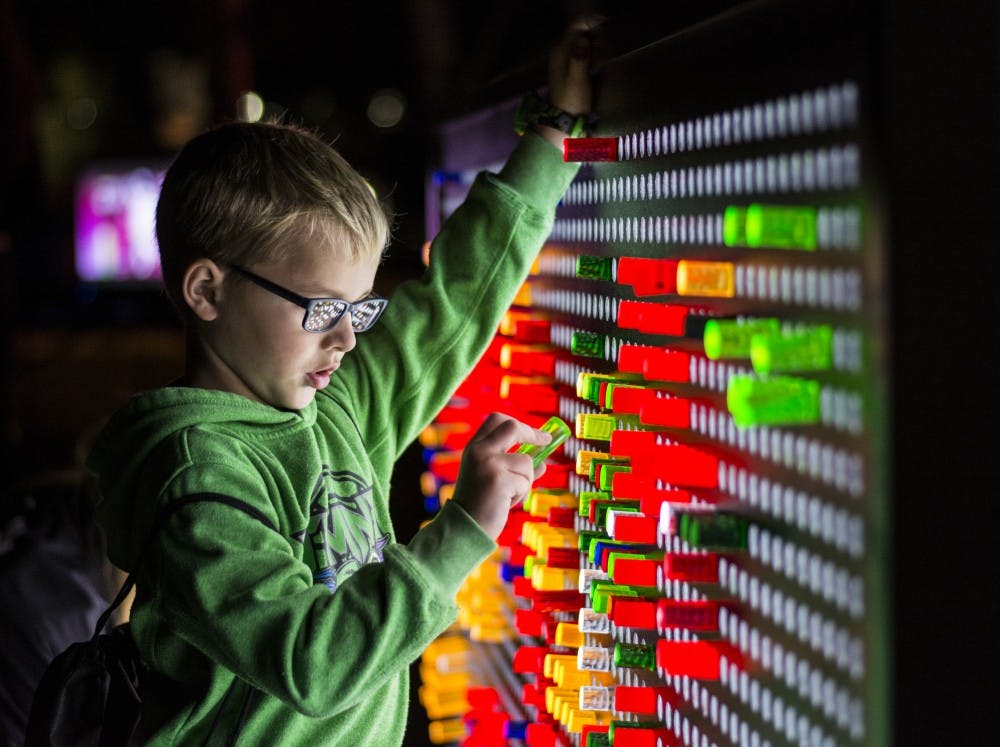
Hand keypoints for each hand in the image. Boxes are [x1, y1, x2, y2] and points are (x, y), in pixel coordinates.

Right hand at [451, 412, 550, 539]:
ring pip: (526, 462)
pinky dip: (521, 495)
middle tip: (546, 442)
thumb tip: (543, 463)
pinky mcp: (499, 480)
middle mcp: (479, 451)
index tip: (537, 434)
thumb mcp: (493, 479)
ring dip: (525, 482)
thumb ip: (513, 467)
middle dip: (533, 434)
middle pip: (512, 427)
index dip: (520, 424)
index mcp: (474, 448)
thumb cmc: (480, 504)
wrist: (464, 527)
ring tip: (509, 496)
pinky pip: (525, 482)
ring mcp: (488, 464)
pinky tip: (505, 503)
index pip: (497, 420)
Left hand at [547, 16, 600, 115]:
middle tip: (600, 59)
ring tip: (599, 66)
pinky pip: (585, 53)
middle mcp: (561, 51)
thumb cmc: (571, 101)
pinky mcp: (571, 66)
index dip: (590, 24)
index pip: (575, 27)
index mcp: (560, 52)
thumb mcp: (577, 79)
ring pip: (585, 43)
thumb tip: (583, 38)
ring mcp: (565, 59)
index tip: (603, 28)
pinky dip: (593, 57)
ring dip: (597, 50)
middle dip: (595, 41)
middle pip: (582, 33)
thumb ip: (580, 57)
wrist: (564, 119)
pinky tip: (597, 67)